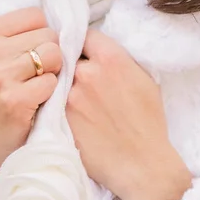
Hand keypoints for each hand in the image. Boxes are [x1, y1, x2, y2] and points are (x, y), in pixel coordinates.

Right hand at [0, 8, 61, 199]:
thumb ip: (11, 37)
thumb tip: (53, 21)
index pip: (35, 15)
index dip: (41, 35)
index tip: (31, 53)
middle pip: (49, 35)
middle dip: (49, 55)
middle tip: (34, 75)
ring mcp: (2, 76)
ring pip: (55, 56)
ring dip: (52, 73)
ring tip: (36, 86)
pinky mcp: (16, 100)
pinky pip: (53, 84)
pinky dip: (50, 94)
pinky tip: (35, 102)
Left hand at [66, 30, 191, 199]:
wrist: (141, 164)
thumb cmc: (148, 123)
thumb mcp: (144, 80)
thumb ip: (120, 60)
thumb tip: (99, 50)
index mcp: (111, 58)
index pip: (85, 35)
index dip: (85, 45)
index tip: (85, 53)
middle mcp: (86, 72)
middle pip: (66, 55)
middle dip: (71, 63)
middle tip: (77, 77)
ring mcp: (68, 95)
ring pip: (56, 78)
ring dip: (62, 84)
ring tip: (76, 99)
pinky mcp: (57, 117)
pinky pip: (50, 100)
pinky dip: (56, 103)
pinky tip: (69, 113)